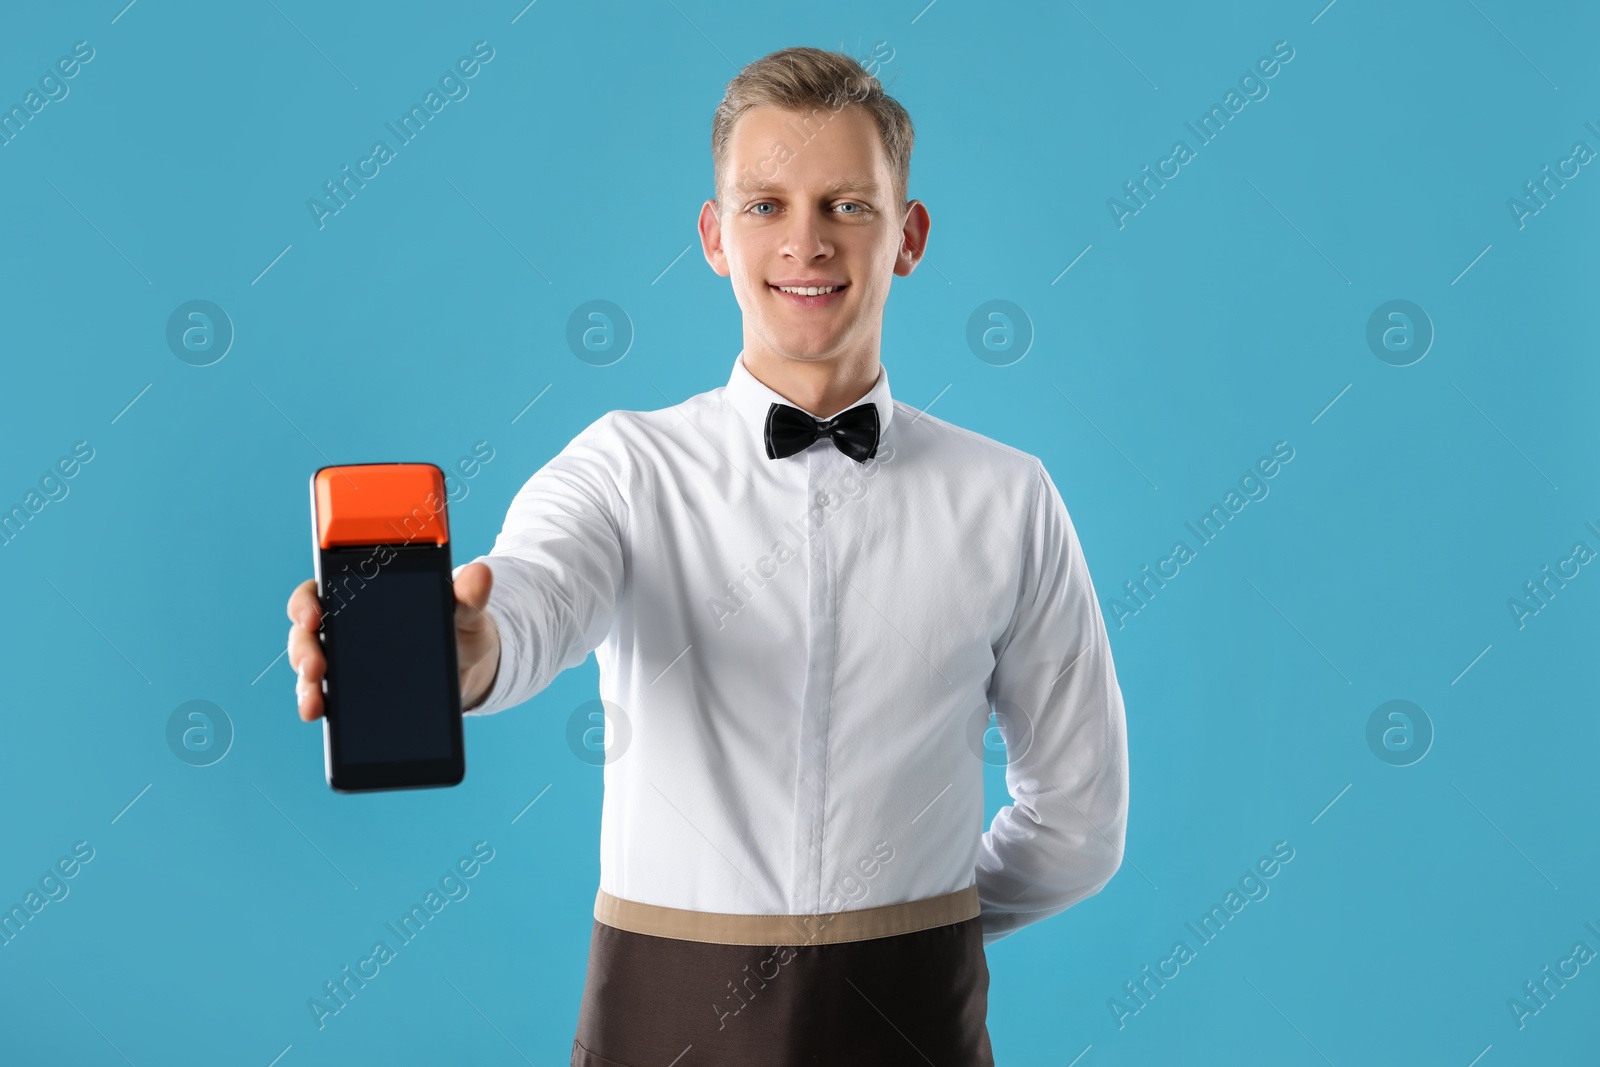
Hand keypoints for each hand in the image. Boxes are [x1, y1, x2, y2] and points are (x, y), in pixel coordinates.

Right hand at [286, 561, 500, 721]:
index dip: (307, 602)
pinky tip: (325, 720)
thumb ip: (468, 597)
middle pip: (307, 633)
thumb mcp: (465, 613)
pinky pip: (327, 698)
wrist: (469, 668)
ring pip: (311, 669)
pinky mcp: (353, 692)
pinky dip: (320, 706)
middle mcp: (345, 626)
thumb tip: (481, 572)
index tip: (312, 615)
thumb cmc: (459, 628)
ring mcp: (345, 661)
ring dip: (305, 687)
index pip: (321, 590)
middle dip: (304, 651)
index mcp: (364, 595)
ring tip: (314, 705)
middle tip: (315, 668)